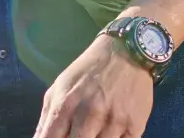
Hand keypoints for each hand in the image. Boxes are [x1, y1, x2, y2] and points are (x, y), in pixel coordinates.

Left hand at [34, 35, 154, 137]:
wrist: (125, 53)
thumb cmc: (87, 72)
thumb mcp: (59, 87)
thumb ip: (47, 117)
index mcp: (66, 104)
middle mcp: (90, 114)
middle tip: (76, 134)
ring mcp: (114, 121)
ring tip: (92, 131)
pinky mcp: (135, 126)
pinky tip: (109, 132)